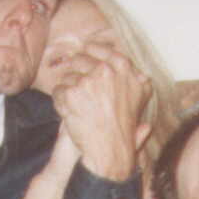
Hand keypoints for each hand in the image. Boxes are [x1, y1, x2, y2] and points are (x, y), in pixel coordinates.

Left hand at [51, 40, 148, 182]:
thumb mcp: (141, 97)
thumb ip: (138, 80)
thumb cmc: (125, 126)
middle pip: (80, 60)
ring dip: (68, 90)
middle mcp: (105, 71)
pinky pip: (57, 91)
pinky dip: (60, 102)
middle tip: (79, 90)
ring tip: (78, 107)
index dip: (92, 50)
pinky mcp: (71, 94)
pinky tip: (69, 113)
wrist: (110, 149)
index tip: (86, 50)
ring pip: (67, 77)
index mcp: (123, 69)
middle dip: (77, 73)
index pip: (102, 50)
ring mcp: (87, 82)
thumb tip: (139, 73)